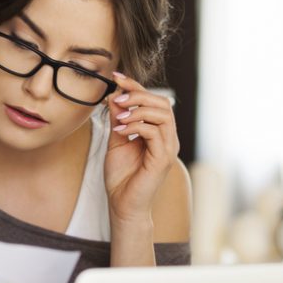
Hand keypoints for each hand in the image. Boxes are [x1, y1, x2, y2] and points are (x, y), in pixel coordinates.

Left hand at [104, 72, 179, 224]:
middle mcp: (168, 138)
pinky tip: (120, 129)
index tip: (116, 77)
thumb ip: (118, 119)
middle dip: (138, 95)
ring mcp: (168, 148)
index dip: (136, 86)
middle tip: (117, 97)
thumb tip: (114, 96)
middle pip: (162, 103)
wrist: (122, 205)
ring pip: (162, 114)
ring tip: (118, 116)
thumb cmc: (121, 177)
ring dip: (137, 110)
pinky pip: (154, 132)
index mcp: (159, 133)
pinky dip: (136, 125)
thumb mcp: (116, 141)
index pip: (153, 101)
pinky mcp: (163, 159)